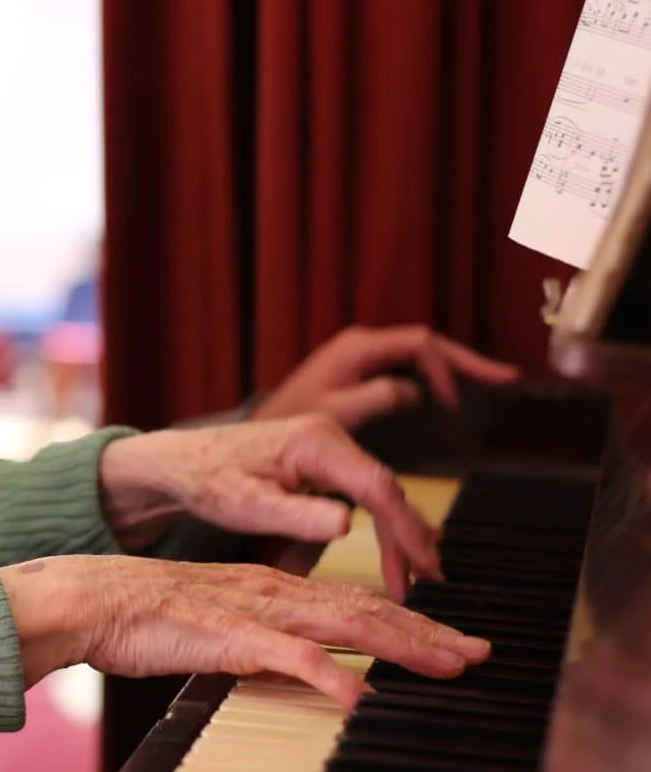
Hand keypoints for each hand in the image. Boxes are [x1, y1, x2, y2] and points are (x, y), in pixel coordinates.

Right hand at [0, 554, 488, 707]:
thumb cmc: (147, 619)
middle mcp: (277, 592)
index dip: (413, 625)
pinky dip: (330, 677)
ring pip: (345, 626)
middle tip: (482, 655)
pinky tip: (361, 698)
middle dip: (430, 634)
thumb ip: (264, 644)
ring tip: (447, 668)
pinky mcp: (229, 636)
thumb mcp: (220, 628)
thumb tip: (304, 670)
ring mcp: (256, 611)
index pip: (360, 605)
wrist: (94, 599)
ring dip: (402, 648)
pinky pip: (289, 657)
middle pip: (369, 611)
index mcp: (276, 589)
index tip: (456, 644)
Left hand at [99, 413, 440, 599]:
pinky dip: (383, 521)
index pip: (376, 486)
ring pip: (380, 489)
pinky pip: (365, 489)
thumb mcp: (246, 505)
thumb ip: (295, 515)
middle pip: (386, 487)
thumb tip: (346, 525)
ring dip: (400, 531)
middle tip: (428, 581)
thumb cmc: (208, 480)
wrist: (183, 461)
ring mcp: (329, 444)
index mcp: (314, 442)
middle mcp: (328, 434)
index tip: (421, 567)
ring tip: (418, 575)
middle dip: (410, 535)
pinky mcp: (325, 458)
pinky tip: (397, 550)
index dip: (404, 529)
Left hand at [256, 324, 519, 429]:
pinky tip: (452, 390)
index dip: (447, 367)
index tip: (456, 402)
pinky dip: (434, 375)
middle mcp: (363, 344)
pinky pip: (407, 365)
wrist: (264, 428)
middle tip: (506, 376)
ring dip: (454, 365)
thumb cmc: (292, 422)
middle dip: (466, 360)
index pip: (419, 344)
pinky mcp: (360, 370)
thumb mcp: (334, 412)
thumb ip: (373, 398)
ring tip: (492, 379)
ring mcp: (362, 355)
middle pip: (427, 344)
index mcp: (359, 348)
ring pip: (420, 353)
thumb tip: (415, 390)